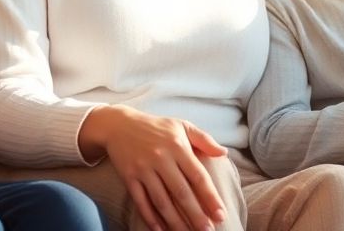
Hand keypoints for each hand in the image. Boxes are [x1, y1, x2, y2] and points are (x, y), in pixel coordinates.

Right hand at [84, 106, 227, 230]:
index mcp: (177, 146)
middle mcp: (160, 158)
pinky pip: (141, 201)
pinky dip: (150, 218)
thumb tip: (224, 153)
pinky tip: (160, 230)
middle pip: (181, 192)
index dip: (210, 197)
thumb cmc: (156, 127)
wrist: (118, 124)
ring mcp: (143, 169)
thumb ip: (204, 139)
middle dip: (196, 215)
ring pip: (161, 201)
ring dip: (175, 221)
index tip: (220, 214)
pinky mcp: (129, 177)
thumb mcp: (182, 126)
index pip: (197, 176)